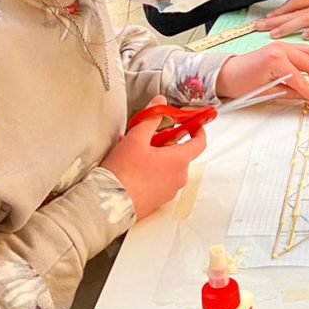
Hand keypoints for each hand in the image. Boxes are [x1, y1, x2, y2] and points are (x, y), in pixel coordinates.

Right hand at [104, 96, 206, 219]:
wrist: (109, 205)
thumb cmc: (123, 173)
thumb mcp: (136, 139)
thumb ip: (151, 118)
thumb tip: (161, 103)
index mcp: (179, 161)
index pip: (200, 142)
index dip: (198, 130)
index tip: (192, 123)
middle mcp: (179, 177)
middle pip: (180, 154)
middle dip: (166, 142)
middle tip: (148, 136)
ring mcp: (170, 191)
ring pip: (168, 167)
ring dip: (156, 157)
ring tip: (134, 153)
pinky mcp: (159, 201)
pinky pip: (160, 180)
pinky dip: (151, 171)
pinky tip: (132, 167)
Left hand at [215, 42, 308, 113]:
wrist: (226, 73)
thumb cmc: (240, 82)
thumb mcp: (267, 93)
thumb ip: (292, 94)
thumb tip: (308, 98)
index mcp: (275, 60)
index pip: (302, 80)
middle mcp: (281, 48)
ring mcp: (283, 45)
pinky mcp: (283, 46)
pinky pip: (306, 51)